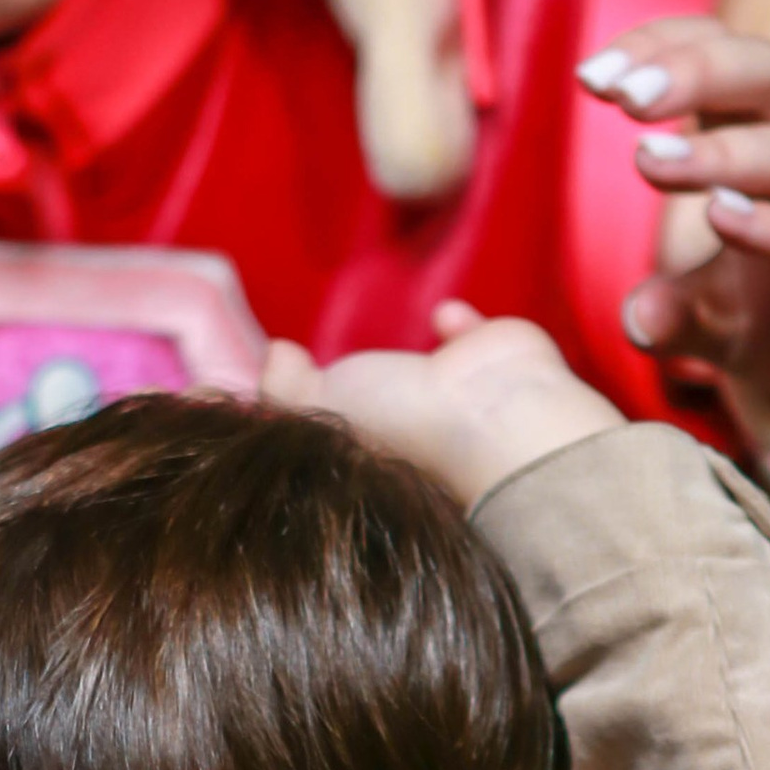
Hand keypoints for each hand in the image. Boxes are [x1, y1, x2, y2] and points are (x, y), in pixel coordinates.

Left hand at [264, 305, 618, 510]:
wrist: (492, 410)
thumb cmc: (402, 418)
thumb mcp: (315, 405)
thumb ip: (283, 385)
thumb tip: (273, 352)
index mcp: (374, 452)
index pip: (344, 436)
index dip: (325, 416)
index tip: (304, 386)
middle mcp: (419, 432)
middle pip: (387, 408)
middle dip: (370, 388)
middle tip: (345, 359)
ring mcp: (461, 399)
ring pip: (432, 377)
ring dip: (416, 358)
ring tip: (393, 342)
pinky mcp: (496, 363)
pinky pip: (472, 341)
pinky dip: (460, 326)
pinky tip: (445, 316)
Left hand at [580, 19, 769, 452]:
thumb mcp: (725, 318)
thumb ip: (675, 311)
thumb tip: (635, 317)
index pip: (725, 55)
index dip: (663, 49)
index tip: (592, 76)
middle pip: (769, 76)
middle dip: (694, 72)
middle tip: (624, 96)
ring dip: (725, 153)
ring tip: (650, 160)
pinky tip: (725, 219)